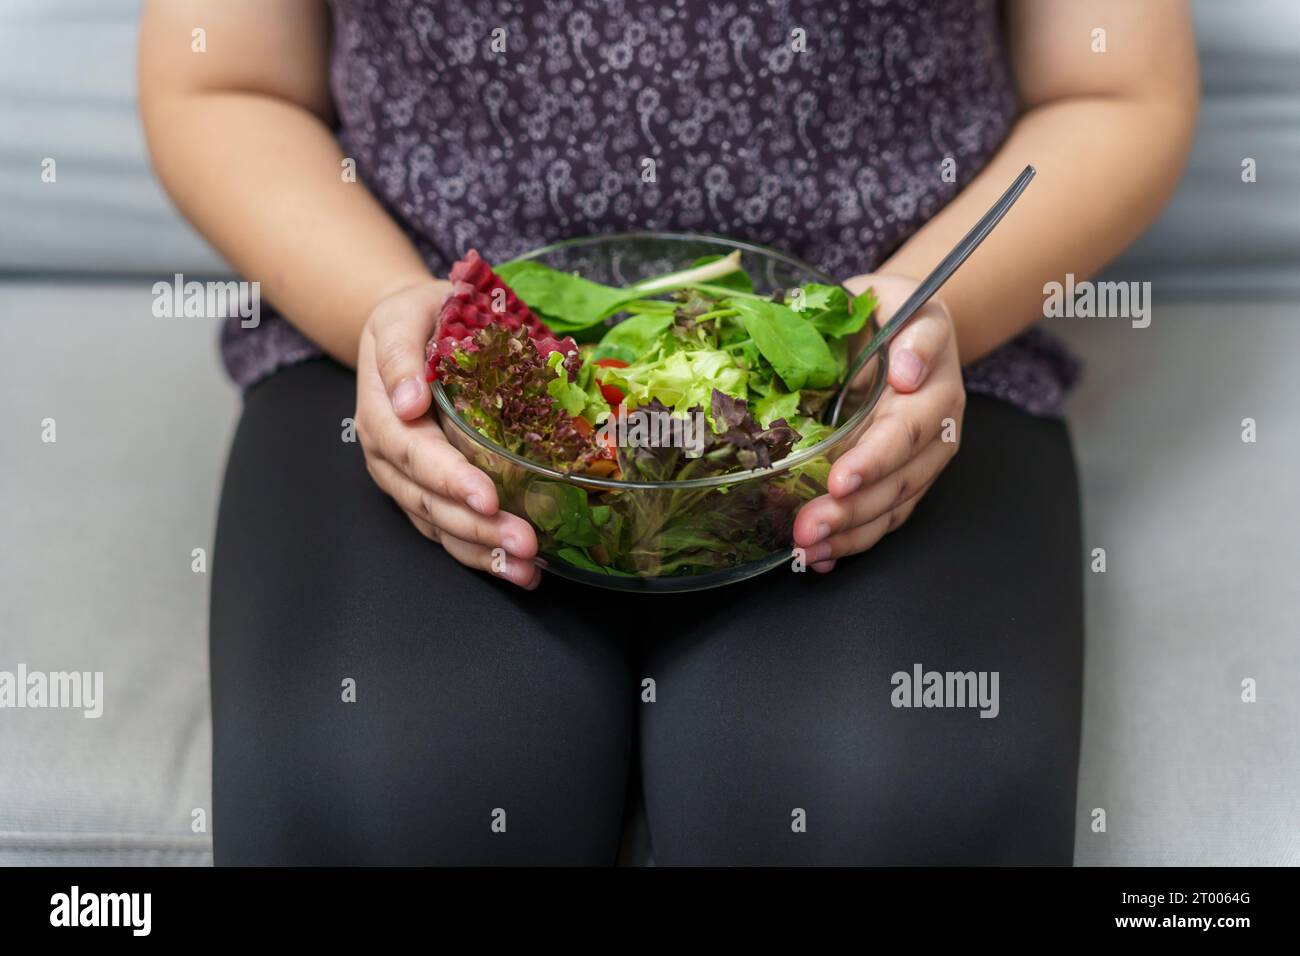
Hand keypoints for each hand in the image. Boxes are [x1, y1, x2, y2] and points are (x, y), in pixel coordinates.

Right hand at [355, 280, 540, 588]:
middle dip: (477, 527)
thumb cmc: (416, 318)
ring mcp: (405, 479)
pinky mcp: (426, 493)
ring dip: (483, 552)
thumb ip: (401, 353)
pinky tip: (520, 570)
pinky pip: (448, 531)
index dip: (449, 479)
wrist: (407, 330)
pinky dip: (482, 554)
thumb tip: (408, 400)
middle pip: (428, 500)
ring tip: (528, 569)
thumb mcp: (403, 315)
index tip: (488, 498)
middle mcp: (387, 455)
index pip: (413, 453)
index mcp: (381, 412)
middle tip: (525, 543)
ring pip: (438, 525)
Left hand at [792, 273, 965, 571]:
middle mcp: (934, 434)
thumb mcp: (904, 299)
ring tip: (805, 550)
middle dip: (851, 512)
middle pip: (898, 482)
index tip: (839, 480)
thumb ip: (914, 328)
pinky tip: (819, 558)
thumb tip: (910, 369)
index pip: (907, 433)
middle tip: (806, 530)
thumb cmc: (891, 310)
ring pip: (890, 508)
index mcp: (936, 391)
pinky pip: (881, 517)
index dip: (875, 460)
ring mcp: (918, 463)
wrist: (900, 324)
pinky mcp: (900, 480)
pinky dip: (851, 541)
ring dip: (848, 535)